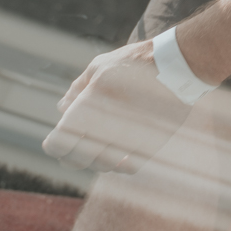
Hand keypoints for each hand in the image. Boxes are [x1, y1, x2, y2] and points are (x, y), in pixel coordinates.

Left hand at [42, 40, 193, 172]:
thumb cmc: (134, 63)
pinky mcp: (150, 145)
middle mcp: (109, 124)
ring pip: (102, 166)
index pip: (61, 140)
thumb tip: (61, 109)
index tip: (53, 143)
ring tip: (97, 148)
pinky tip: (117, 154)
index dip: (53, 146)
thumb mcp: (99, 66)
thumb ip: (77, 88)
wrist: (178, 67)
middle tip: (71, 150)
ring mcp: (131, 138)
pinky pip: (127, 167)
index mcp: (92, 102)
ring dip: (94, 160)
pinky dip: (118, 164)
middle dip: (70, 156)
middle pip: (78, 159)